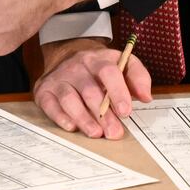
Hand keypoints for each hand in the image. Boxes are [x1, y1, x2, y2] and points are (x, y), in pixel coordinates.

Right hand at [33, 37, 152, 138]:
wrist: (66, 57)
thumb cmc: (100, 69)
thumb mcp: (122, 64)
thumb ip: (138, 78)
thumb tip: (145, 97)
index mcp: (97, 59)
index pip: (108, 72)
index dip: (118, 92)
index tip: (126, 112)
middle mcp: (75, 66)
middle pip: (89, 91)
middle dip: (103, 115)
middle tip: (114, 133)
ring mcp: (58, 78)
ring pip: (69, 99)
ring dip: (83, 118)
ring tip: (96, 133)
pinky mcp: (44, 90)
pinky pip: (50, 105)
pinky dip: (60, 117)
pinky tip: (72, 127)